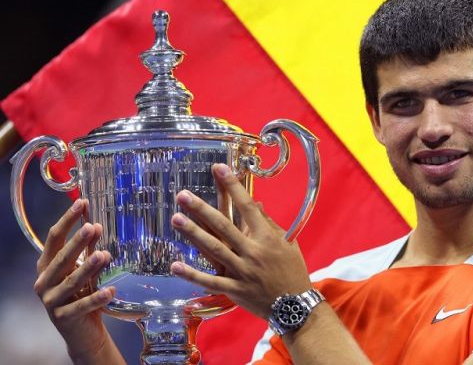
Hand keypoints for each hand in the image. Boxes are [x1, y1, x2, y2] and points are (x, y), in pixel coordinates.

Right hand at [34, 199, 117, 362]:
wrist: (82, 331)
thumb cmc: (82, 294)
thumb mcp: (85, 269)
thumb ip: (89, 250)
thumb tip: (97, 226)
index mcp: (47, 265)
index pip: (53, 239)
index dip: (67, 220)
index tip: (82, 203)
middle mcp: (44, 282)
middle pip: (61, 258)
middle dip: (76, 243)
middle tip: (92, 228)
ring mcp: (51, 301)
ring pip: (71, 282)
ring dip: (88, 268)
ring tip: (104, 255)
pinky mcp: (63, 318)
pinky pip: (82, 306)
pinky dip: (96, 298)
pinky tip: (110, 290)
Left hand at [170, 163, 312, 318]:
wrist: (295, 305)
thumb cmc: (292, 270)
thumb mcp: (286, 243)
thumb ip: (268, 223)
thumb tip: (256, 203)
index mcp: (266, 237)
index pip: (246, 206)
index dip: (232, 186)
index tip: (219, 168)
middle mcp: (252, 251)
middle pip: (223, 226)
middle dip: (202, 209)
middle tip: (183, 195)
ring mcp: (242, 271)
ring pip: (214, 249)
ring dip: (193, 234)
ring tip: (176, 219)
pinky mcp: (235, 289)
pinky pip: (210, 281)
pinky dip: (192, 274)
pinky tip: (175, 265)